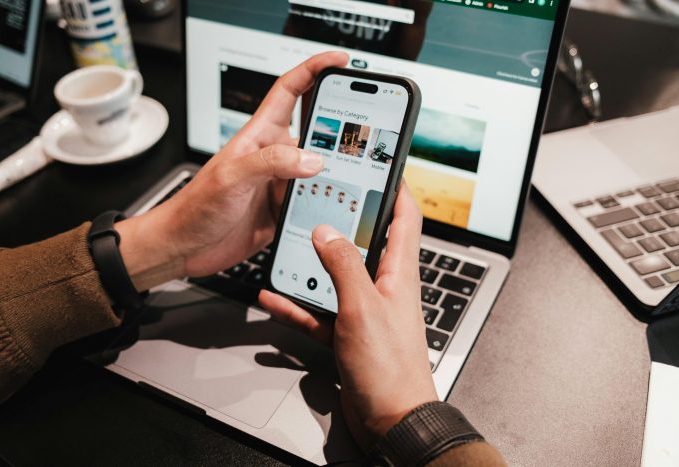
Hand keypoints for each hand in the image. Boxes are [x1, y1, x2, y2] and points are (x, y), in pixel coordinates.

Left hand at [116, 51, 348, 289]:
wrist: (185, 246)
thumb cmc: (196, 206)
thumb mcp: (231, 177)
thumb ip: (271, 162)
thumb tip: (312, 158)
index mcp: (260, 136)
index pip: (290, 91)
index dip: (314, 70)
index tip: (339, 61)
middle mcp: (274, 157)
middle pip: (316, 131)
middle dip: (340, 126)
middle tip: (365, 130)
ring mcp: (280, 184)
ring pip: (321, 171)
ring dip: (337, 172)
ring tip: (357, 174)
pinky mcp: (284, 211)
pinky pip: (314, 202)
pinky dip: (328, 204)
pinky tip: (338, 207)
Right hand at [259, 184, 438, 449]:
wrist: (391, 420)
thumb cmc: (390, 368)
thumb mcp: (363, 308)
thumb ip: (343, 266)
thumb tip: (327, 231)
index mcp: (398, 272)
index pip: (405, 217)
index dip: (395, 188)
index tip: (378, 166)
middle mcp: (384, 286)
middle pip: (364, 242)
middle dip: (342, 221)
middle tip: (319, 200)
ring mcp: (365, 310)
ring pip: (335, 276)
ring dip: (312, 264)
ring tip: (288, 247)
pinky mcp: (348, 334)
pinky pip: (319, 311)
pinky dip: (298, 305)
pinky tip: (274, 299)